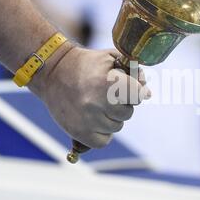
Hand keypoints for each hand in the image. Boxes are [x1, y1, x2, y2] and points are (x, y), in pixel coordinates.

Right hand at [30, 44, 150, 147]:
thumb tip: (148, 94)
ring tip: (96, 104)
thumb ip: (133, 72)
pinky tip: (93, 119)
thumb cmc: (86, 64)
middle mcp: (97, 103)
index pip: (138, 95)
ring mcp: (88, 120)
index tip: (129, 88)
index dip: (135, 91)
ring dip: (111, 117)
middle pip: (128, 113)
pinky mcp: (79, 133)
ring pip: (116, 127)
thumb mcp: (110, 58)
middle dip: (121, 104)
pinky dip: (102, 133)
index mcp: (107, 83)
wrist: (52, 72)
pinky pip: (104, 141)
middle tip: (106, 94)